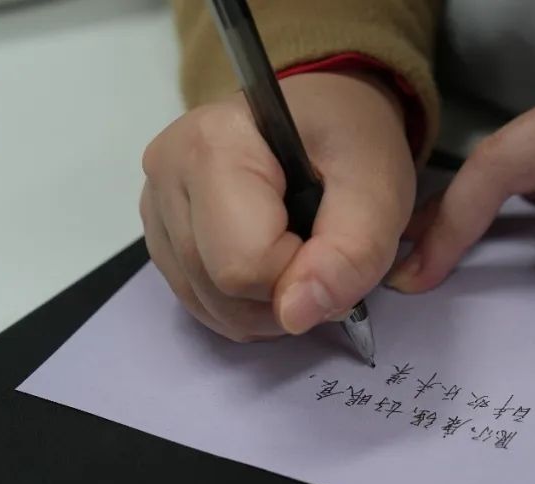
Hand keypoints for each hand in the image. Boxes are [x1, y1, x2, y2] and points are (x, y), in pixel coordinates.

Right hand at [140, 71, 414, 341]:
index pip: (243, 265)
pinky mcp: (160, 230)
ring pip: (206, 304)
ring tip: (298, 254)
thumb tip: (296, 315)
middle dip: (283, 297)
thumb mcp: (379, 188)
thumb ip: (352, 252)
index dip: (299, 274)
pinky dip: (242, 303)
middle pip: (218, 290)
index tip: (327, 236)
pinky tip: (269, 264)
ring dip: (264, 306)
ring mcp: (155, 203)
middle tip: (319, 251)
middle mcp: (166, 171)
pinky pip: (197, 300)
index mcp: (211, 144)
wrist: (328, 116)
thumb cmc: (351, 140)